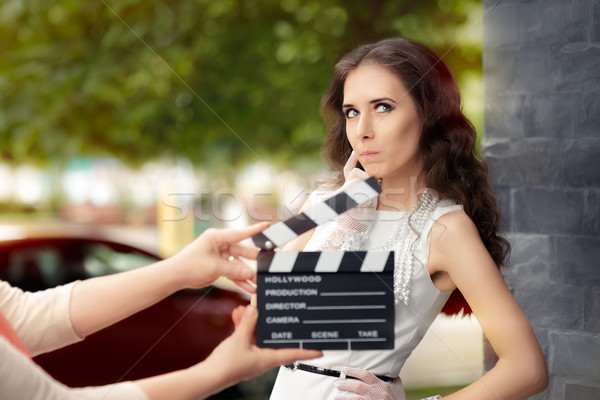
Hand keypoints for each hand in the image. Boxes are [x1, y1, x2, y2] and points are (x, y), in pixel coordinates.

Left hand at [165, 222, 268, 291]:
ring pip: (239, 264)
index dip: (254, 230)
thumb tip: (250, 274)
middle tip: (268, 264)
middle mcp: (221, 244)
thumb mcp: (214, 267)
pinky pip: (233, 272)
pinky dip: (240, 280)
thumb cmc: (190, 265)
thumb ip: (234, 270)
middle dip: (254, 259)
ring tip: (259, 283)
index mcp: (217, 237)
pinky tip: (249, 288)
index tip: (267, 225)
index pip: (239, 233)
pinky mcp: (220, 266)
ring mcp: (221, 255)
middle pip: (242, 251)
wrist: (176, 276)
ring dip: (247, 274)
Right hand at [199, 304, 321, 387]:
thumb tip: (256, 308)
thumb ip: (249, 322)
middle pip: (276, 339)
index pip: (294, 353)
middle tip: (283, 311)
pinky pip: (248, 336)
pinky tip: (239, 314)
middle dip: (276, 323)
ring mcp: (253, 355)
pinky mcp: (242, 352)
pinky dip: (245, 325)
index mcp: (269, 358)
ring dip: (256, 321)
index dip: (308, 351)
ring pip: (260, 334)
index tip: (321, 347)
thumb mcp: (239, 339)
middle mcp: (263, 357)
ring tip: (250, 307)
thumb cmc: (226, 366)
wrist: (208, 376)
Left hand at [334, 367, 404, 399]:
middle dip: (345, 384)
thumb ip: (395, 381)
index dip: (354, 371)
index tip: (345, 369)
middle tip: (336, 383)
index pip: (366, 375)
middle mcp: (377, 393)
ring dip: (344, 398)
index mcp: (382, 386)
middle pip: (357, 386)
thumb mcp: (399, 390)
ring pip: (355, 399)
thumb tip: (393, 373)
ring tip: (335, 396)